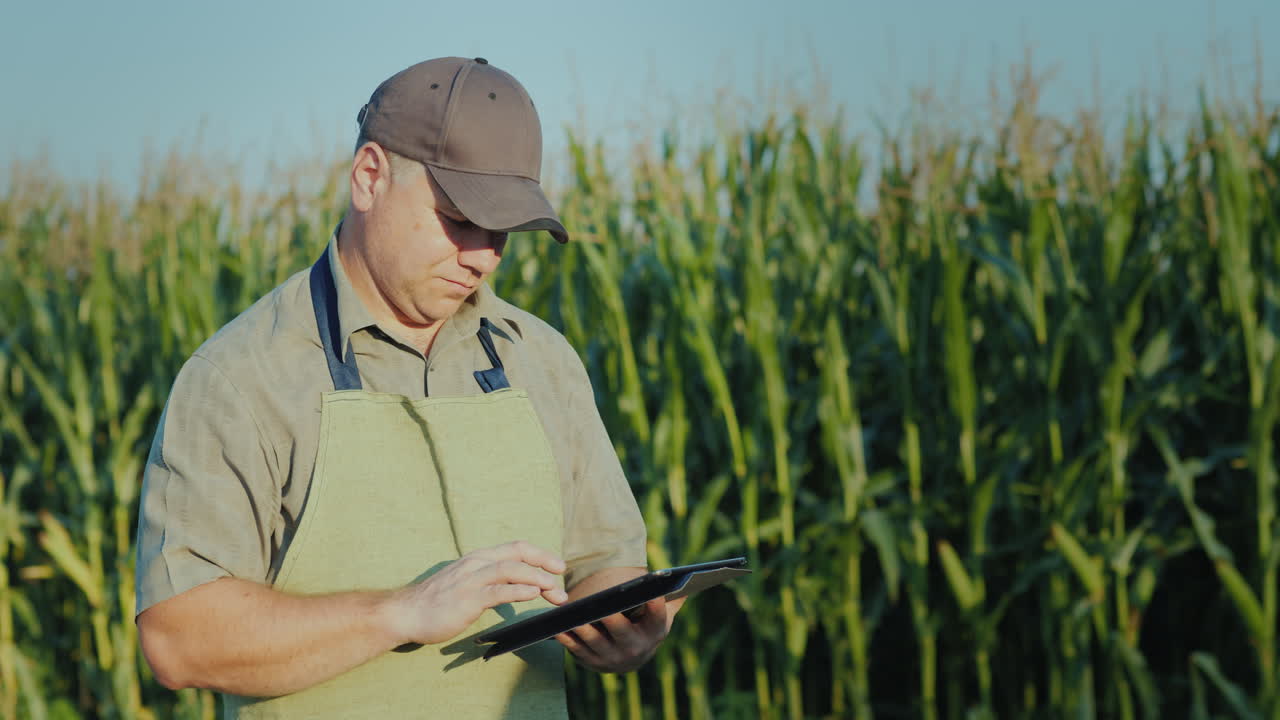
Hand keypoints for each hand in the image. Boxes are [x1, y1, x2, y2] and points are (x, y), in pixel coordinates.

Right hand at [382, 541, 566, 645]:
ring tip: (554, 589)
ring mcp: (471, 580)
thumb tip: (514, 586)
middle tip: (562, 575)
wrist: (405, 613)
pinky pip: (497, 591)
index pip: (516, 548)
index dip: (540, 554)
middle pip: (519, 553)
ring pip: (511, 569)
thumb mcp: (464, 582)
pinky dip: (518, 590)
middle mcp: (476, 563)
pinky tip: (532, 594)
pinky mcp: (467, 599)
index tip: (557, 566)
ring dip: (537, 578)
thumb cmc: (435, 601)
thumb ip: (487, 580)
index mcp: (478, 558)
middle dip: (545, 561)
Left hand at [555, 595, 684, 672]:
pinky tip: (559, 627)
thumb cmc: (646, 626)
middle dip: (611, 620)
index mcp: (655, 631)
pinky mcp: (594, 663)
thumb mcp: (662, 614)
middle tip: (601, 607)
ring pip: (596, 643)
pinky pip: (579, 650)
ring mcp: (614, 659)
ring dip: (584, 630)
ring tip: (573, 616)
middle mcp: (637, 648)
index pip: (657, 615)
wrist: (632, 655)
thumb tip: (692, 578)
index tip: (652, 591)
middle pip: (622, 631)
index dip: (656, 604)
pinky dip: (568, 640)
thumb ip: (674, 598)